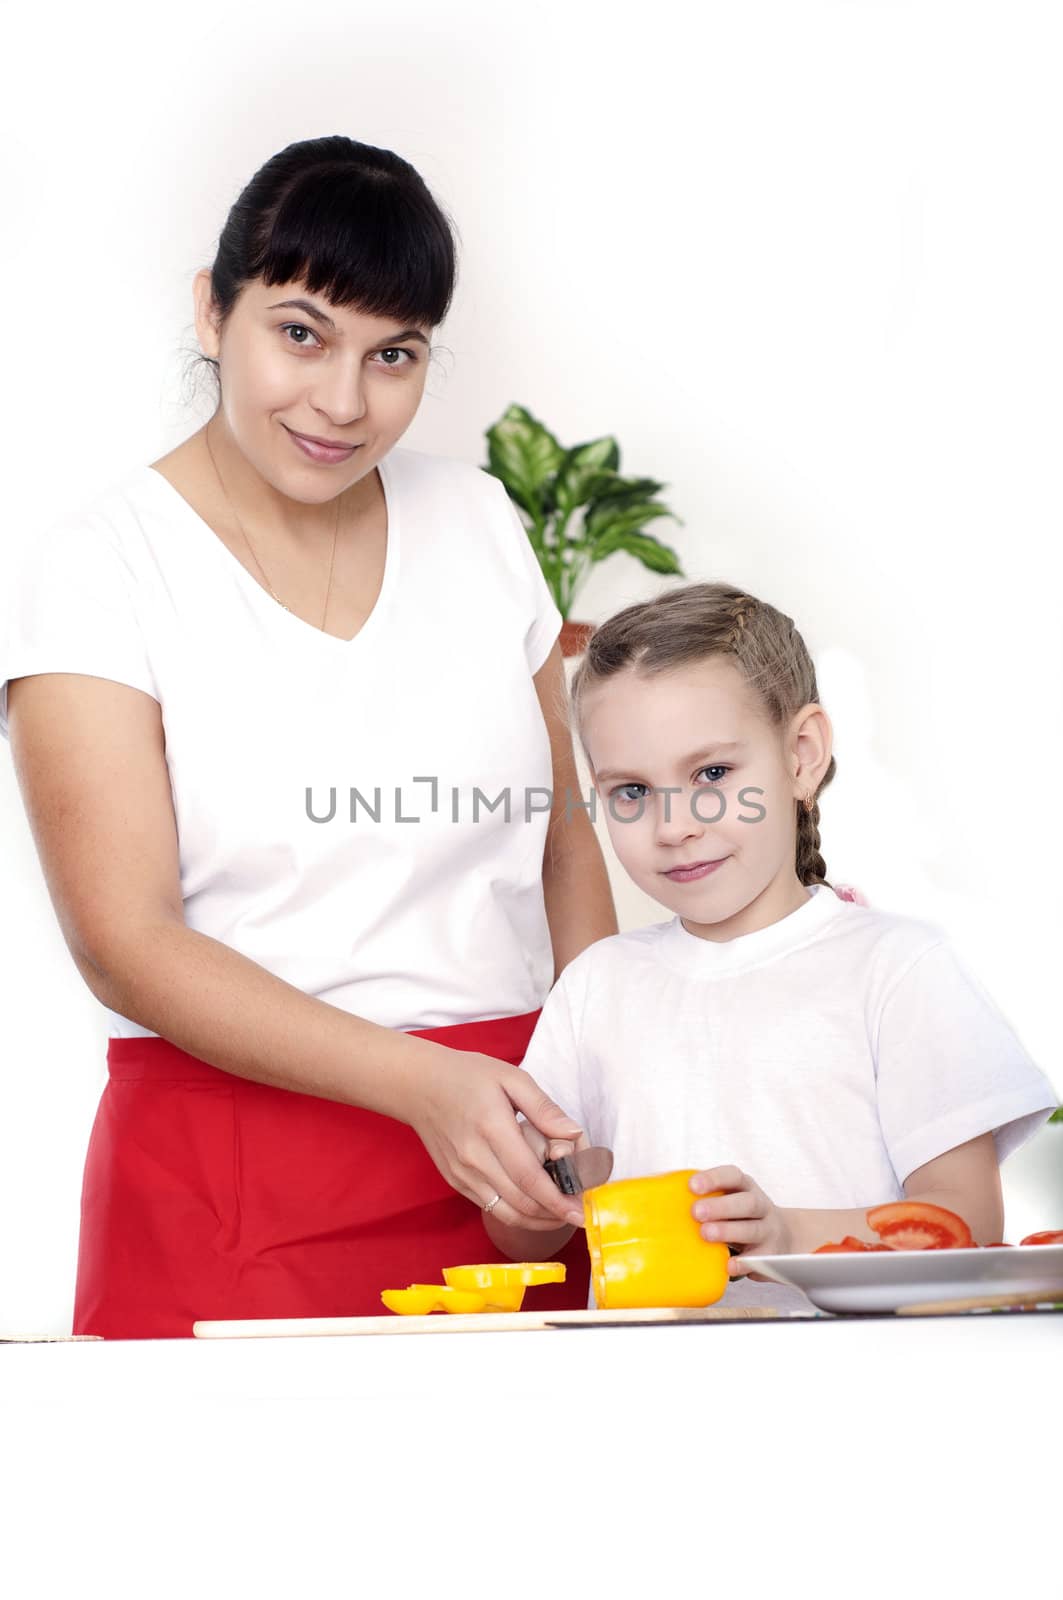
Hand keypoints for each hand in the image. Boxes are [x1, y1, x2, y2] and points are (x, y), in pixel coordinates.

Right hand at [404, 1048, 586, 1229]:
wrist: (419, 1086)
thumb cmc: (468, 1076)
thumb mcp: (511, 1078)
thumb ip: (544, 1108)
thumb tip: (574, 1134)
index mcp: (492, 1127)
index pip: (529, 1177)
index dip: (557, 1199)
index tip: (580, 1209)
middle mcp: (474, 1157)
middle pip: (520, 1202)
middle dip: (554, 1214)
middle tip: (578, 1211)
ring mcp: (462, 1174)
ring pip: (506, 1212)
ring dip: (537, 1220)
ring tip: (561, 1215)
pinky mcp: (456, 1181)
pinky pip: (490, 1207)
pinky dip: (517, 1213)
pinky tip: (535, 1206)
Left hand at [689, 1165, 793, 1279]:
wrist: (784, 1238)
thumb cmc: (743, 1217)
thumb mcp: (730, 1200)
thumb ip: (707, 1198)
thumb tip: (661, 1201)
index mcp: (746, 1188)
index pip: (733, 1176)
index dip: (713, 1178)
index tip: (692, 1185)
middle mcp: (760, 1206)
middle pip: (746, 1203)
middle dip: (721, 1207)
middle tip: (696, 1212)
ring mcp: (768, 1231)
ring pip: (752, 1229)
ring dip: (728, 1231)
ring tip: (706, 1234)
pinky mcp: (771, 1255)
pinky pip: (759, 1259)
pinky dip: (744, 1263)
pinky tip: (728, 1265)